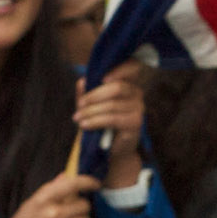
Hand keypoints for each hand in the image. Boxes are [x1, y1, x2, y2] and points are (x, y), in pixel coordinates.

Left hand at [73, 63, 148, 188]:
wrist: (111, 149)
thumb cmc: (101, 124)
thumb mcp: (90, 105)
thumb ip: (86, 92)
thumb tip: (82, 82)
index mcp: (127, 83)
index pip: (132, 68)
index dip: (120, 69)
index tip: (102, 78)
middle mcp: (136, 93)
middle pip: (117, 87)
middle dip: (94, 95)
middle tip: (80, 105)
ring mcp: (138, 108)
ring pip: (112, 105)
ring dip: (91, 111)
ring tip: (77, 118)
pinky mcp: (136, 123)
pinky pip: (113, 119)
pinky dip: (96, 121)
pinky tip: (85, 125)